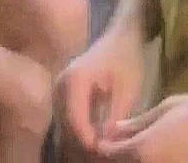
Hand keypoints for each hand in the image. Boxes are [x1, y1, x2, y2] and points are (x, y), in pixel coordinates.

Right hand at [56, 27, 145, 153]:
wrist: (122, 36)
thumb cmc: (127, 58)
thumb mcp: (128, 88)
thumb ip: (115, 115)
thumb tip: (105, 143)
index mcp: (74, 81)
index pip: (75, 120)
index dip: (88, 140)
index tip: (104, 151)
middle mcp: (60, 86)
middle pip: (67, 125)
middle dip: (84, 141)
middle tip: (104, 152)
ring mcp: (59, 90)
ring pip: (66, 124)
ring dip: (82, 137)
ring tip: (102, 146)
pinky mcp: (63, 94)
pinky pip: (69, 118)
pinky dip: (82, 129)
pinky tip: (97, 137)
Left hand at [96, 89, 187, 162]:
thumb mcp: (169, 106)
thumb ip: (139, 122)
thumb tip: (115, 129)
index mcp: (143, 149)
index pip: (110, 153)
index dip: (106, 144)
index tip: (109, 137)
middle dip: (122, 154)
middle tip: (128, 141)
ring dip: (140, 158)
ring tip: (150, 145)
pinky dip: (160, 160)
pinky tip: (168, 150)